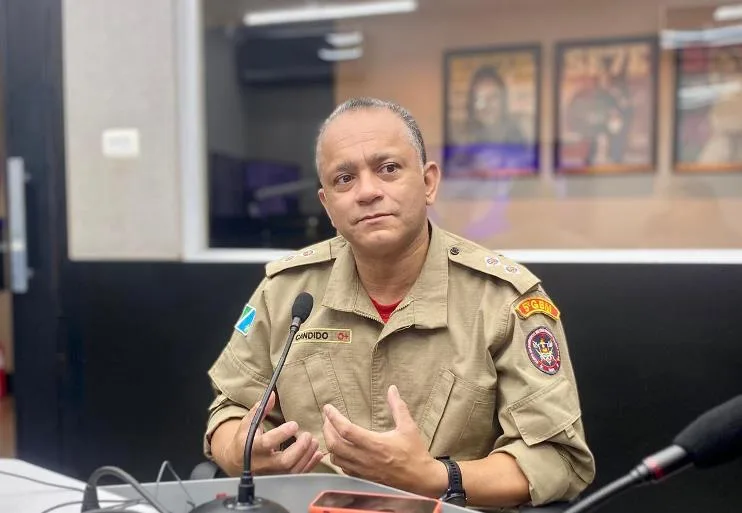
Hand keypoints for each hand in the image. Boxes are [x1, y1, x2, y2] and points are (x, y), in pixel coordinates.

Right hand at [225, 392, 322, 474]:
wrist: (237, 462)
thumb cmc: (244, 440)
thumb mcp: (247, 424)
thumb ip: (260, 410)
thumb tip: (271, 395)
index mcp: (252, 448)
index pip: (267, 443)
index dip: (282, 434)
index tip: (294, 424)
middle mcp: (262, 464)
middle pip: (284, 461)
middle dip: (300, 448)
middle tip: (307, 435)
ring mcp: (272, 474)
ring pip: (293, 470)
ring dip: (307, 456)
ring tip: (314, 441)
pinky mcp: (279, 478)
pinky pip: (297, 475)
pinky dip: (310, 465)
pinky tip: (317, 454)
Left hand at [322, 385, 446, 496]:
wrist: (421, 480)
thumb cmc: (415, 453)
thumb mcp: (408, 427)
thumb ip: (398, 407)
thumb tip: (392, 389)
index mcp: (375, 444)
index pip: (346, 430)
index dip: (333, 417)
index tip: (328, 408)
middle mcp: (365, 458)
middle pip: (334, 444)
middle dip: (327, 429)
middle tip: (327, 418)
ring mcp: (363, 470)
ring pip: (336, 458)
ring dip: (330, 444)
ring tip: (331, 432)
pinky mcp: (363, 478)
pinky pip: (343, 468)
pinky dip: (337, 457)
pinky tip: (340, 449)